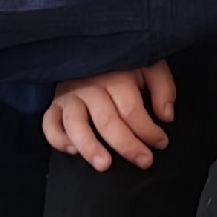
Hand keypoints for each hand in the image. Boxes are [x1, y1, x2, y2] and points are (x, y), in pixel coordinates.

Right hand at [40, 61, 176, 171]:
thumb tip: (166, 116)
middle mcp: (89, 85)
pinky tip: (73, 151)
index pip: (131, 108)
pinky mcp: (54, 104)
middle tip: (144, 161)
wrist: (89, 51)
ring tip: (105, 165)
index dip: (148, 129)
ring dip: (89, 147)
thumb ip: (162, 86)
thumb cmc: (124, 64)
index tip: (161, 143)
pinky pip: (50, 124)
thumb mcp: (148, 65)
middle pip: (106, 120)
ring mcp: (69, 95)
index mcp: (115, 75)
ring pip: (76, 124)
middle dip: (127, 145)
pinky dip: (58, 139)